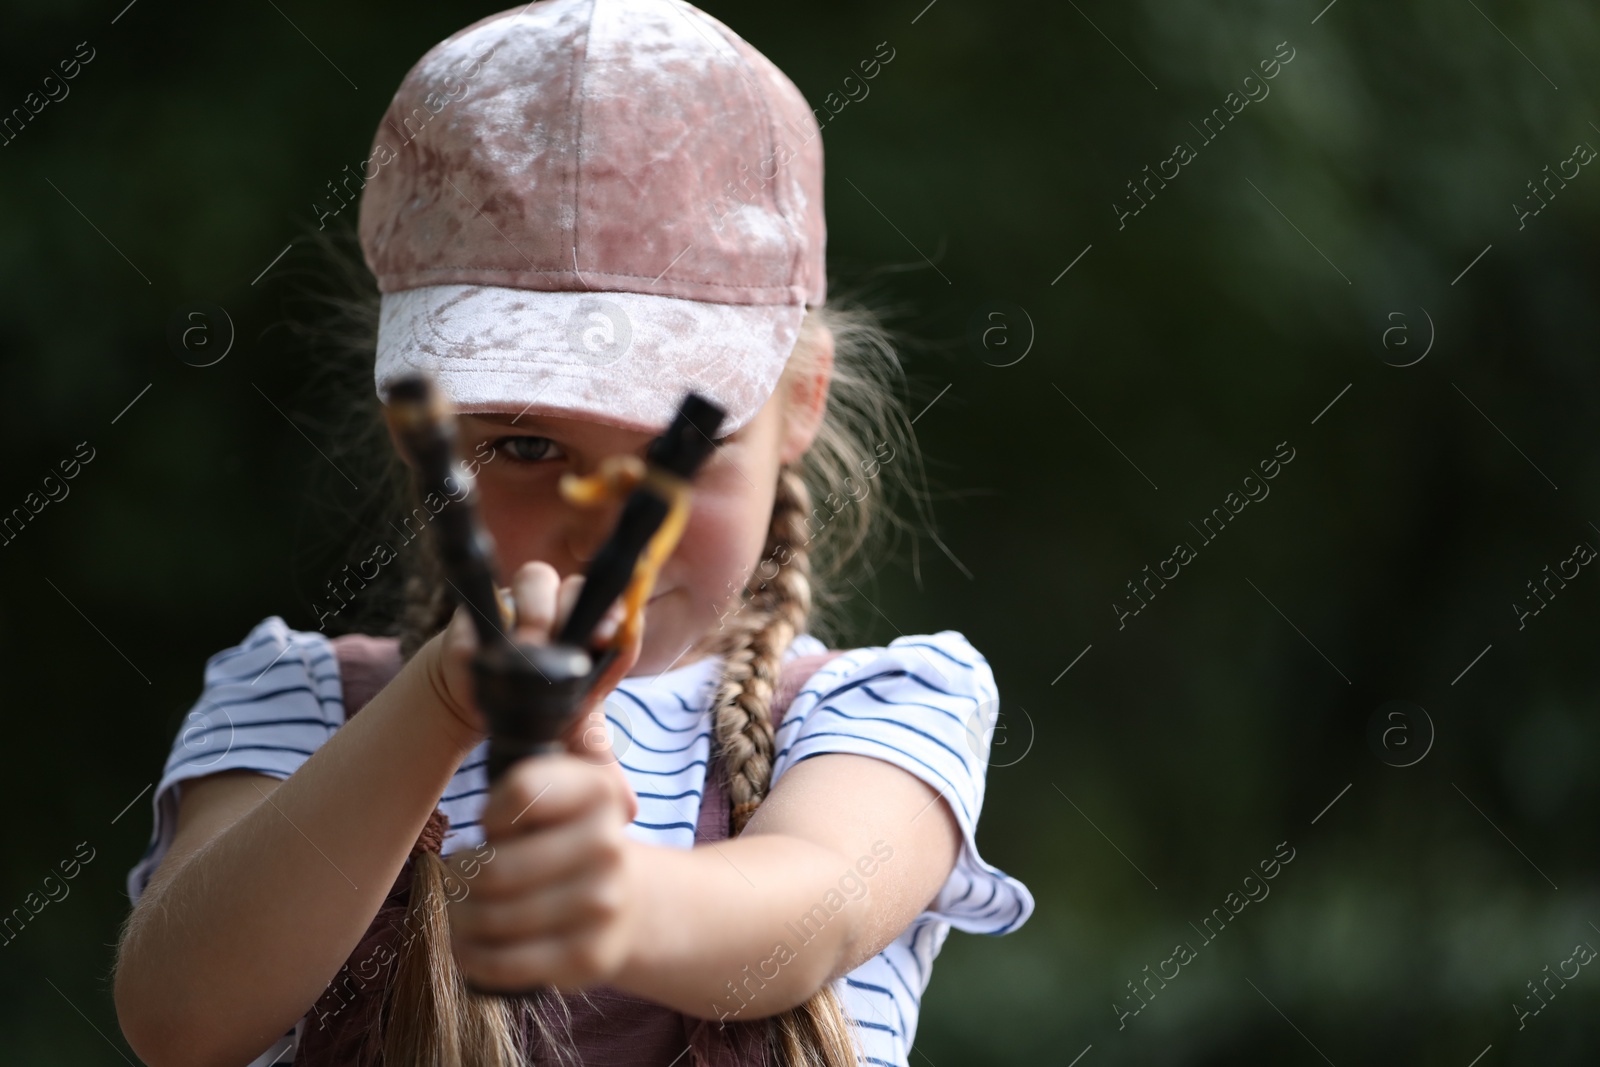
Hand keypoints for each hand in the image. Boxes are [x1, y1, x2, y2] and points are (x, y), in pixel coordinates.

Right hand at [420, 561, 642, 767]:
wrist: (477, 699)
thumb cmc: (536, 710)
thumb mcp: (565, 736)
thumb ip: (594, 761)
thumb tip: (627, 807)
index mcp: (594, 637)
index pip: (620, 619)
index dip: (622, 621)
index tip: (614, 636)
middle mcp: (565, 610)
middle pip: (583, 589)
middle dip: (583, 608)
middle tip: (583, 636)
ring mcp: (523, 603)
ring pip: (538, 579)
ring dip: (536, 611)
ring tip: (529, 647)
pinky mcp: (483, 607)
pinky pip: (485, 600)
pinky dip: (484, 623)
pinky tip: (479, 651)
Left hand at [444, 748, 645, 991]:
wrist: (622, 896)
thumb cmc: (562, 841)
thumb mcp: (550, 797)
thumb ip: (515, 799)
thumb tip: (475, 855)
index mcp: (597, 791)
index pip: (523, 791)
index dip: (490, 813)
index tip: (491, 826)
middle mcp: (608, 844)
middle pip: (494, 868)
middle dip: (462, 876)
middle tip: (461, 876)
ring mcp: (603, 903)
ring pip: (493, 917)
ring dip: (462, 916)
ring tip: (463, 907)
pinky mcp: (588, 955)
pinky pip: (505, 963)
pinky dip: (473, 955)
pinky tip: (469, 942)